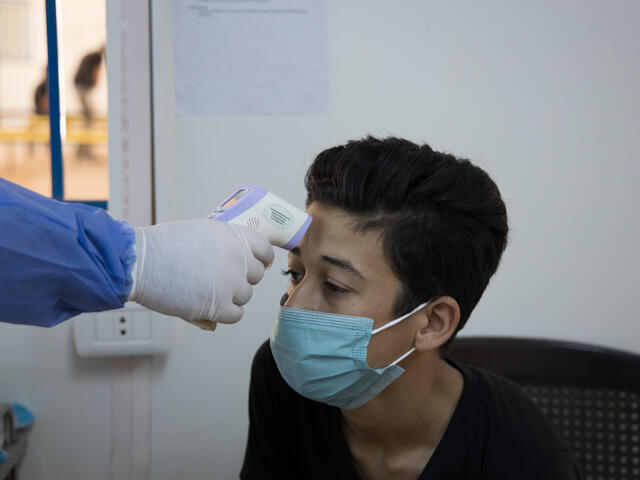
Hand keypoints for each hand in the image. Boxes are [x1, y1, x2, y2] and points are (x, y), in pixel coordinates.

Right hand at [128, 218, 273, 328]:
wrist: (140, 262)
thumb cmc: (163, 247)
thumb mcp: (200, 234)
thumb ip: (224, 249)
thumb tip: (238, 275)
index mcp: (233, 235)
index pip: (264, 250)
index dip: (260, 260)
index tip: (255, 266)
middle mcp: (237, 256)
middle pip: (255, 276)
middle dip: (240, 280)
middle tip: (219, 281)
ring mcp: (230, 281)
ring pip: (245, 296)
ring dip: (230, 297)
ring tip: (204, 291)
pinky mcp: (219, 304)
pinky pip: (236, 315)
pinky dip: (224, 314)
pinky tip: (208, 308)